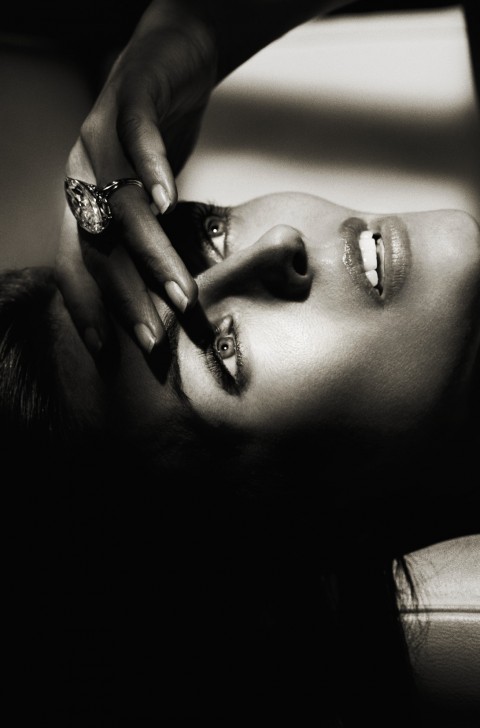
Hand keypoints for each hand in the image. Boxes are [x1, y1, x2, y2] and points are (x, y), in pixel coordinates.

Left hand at [55, 0, 217, 354]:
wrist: (173, 55)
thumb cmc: (161, 136)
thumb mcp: (151, 198)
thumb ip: (151, 240)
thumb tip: (171, 298)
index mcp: (82, 200)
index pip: (75, 263)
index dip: (87, 307)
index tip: (108, 350)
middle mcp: (82, 172)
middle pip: (97, 245)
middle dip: (125, 298)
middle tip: (153, 340)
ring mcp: (101, 133)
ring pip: (120, 203)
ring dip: (151, 253)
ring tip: (181, 293)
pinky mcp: (130, 97)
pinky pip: (137, 137)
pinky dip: (152, 170)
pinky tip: (170, 202)